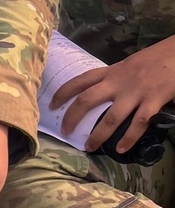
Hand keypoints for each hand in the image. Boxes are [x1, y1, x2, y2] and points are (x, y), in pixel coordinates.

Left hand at [52, 35, 174, 153]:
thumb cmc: (157, 58)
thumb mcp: (130, 65)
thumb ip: (116, 78)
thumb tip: (103, 94)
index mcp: (112, 72)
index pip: (81, 80)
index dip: (63, 93)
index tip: (51, 105)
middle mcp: (119, 82)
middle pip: (87, 100)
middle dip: (72, 117)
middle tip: (65, 132)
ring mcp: (136, 92)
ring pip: (110, 118)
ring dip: (98, 135)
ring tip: (90, 147)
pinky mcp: (153, 100)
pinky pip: (138, 123)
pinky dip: (128, 138)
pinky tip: (120, 149)